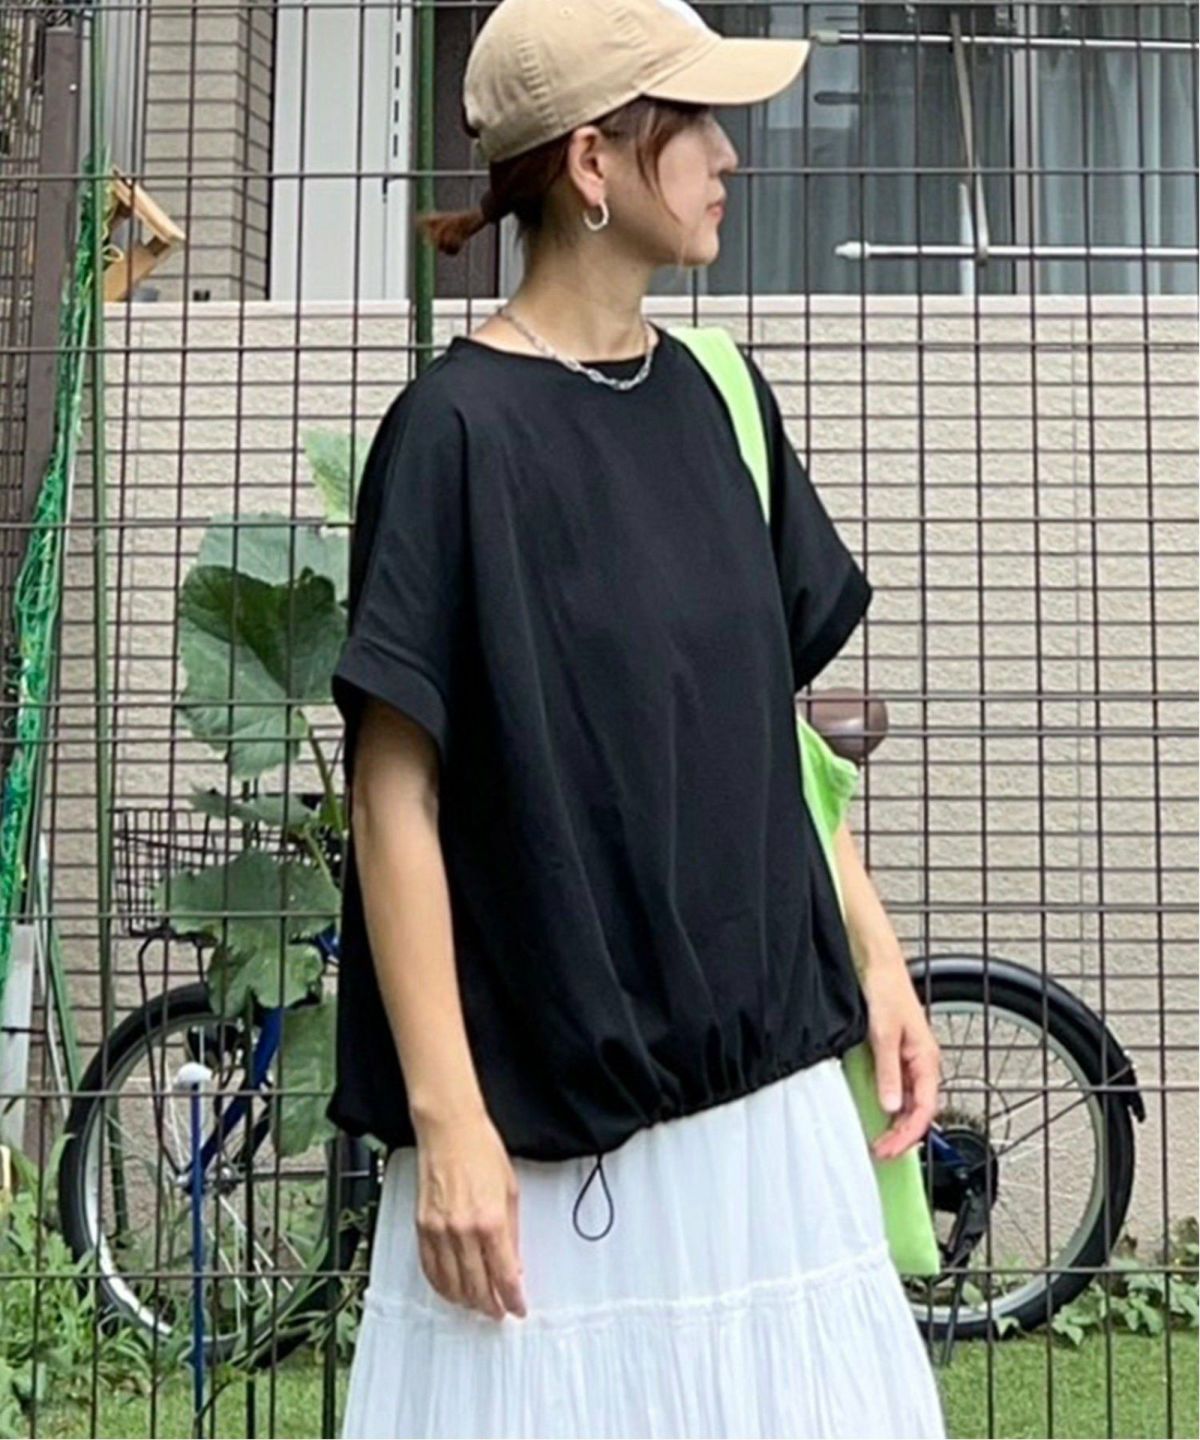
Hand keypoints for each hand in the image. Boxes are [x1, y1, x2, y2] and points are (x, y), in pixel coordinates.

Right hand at [412, 1110, 527, 1320]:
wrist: (450, 1130)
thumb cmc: (481, 1151)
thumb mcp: (510, 1191)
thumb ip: (511, 1232)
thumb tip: (513, 1262)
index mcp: (491, 1221)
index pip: (504, 1276)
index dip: (513, 1298)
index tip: (517, 1307)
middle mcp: (464, 1230)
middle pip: (478, 1287)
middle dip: (491, 1305)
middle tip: (499, 1311)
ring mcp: (440, 1231)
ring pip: (452, 1284)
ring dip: (467, 1300)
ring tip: (478, 1304)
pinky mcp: (422, 1227)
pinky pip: (430, 1268)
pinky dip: (441, 1285)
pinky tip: (451, 1289)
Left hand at [859, 958, 940, 1161]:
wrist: (876, 963)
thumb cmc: (886, 989)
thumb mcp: (883, 1034)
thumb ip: (888, 1072)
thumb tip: (891, 1106)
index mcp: (926, 1059)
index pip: (925, 1110)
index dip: (909, 1134)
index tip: (891, 1150)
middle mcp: (920, 1063)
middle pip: (918, 1111)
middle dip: (902, 1136)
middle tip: (880, 1152)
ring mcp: (907, 1059)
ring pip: (908, 1102)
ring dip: (896, 1124)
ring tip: (879, 1141)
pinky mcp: (893, 1054)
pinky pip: (896, 1088)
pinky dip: (888, 1105)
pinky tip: (877, 1114)